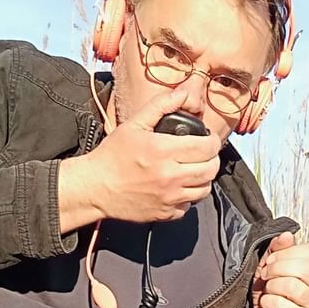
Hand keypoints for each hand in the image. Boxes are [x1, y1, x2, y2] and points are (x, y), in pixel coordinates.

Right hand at [58, 88, 221, 233]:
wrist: (96, 187)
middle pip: (210, 169)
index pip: (207, 147)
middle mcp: (169, 176)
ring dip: (204, 178)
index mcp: (163, 150)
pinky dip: (189, 197)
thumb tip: (183, 93)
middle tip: (203, 154)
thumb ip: (161, 105)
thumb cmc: (113, 156)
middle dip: (212, 159)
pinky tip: (179, 187)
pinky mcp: (165, 213)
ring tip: (193, 170)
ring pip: (204, 189)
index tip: (208, 139)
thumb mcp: (134, 124)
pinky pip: (189, 206)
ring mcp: (169, 197)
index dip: (212, 141)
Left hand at [250, 232, 308, 307]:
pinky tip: (266, 303)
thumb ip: (278, 248)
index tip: (271, 260)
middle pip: (306, 269)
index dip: (287, 253)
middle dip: (278, 268)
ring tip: (267, 290)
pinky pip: (283, 306)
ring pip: (294, 287)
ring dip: (273, 286)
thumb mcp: (271, 263)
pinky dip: (268, 302)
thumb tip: (286, 235)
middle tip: (266, 274)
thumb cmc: (270, 289)